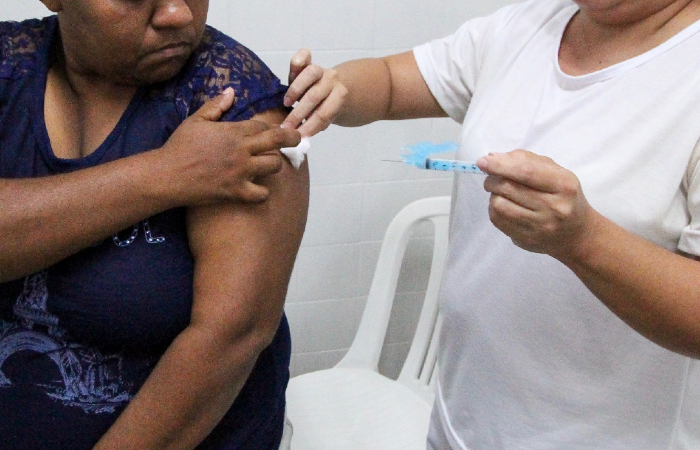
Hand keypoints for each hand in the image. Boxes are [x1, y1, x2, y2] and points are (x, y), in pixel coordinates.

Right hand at [161, 88, 300, 203]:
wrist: (166, 175)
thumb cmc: (179, 147)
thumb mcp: (195, 120)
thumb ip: (216, 106)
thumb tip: (231, 91)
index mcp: (233, 131)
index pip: (264, 125)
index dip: (271, 127)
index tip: (274, 130)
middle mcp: (241, 150)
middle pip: (278, 140)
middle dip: (292, 137)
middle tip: (298, 139)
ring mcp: (240, 172)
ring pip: (274, 166)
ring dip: (275, 164)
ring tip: (269, 165)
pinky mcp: (236, 192)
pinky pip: (262, 194)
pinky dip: (262, 193)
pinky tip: (257, 189)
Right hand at [281, 49, 346, 136]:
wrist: (332, 89)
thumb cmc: (324, 107)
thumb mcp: (324, 118)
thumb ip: (316, 124)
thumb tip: (302, 138)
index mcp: (339, 96)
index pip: (324, 114)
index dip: (310, 127)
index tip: (298, 136)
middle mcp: (332, 80)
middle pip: (314, 96)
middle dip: (298, 114)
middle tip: (286, 127)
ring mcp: (321, 69)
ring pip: (310, 73)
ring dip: (296, 90)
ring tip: (286, 104)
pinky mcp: (308, 62)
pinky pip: (303, 56)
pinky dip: (298, 60)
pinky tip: (291, 72)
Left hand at [476, 150, 595, 258]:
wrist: (577, 234)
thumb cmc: (563, 196)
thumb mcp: (556, 172)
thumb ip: (526, 160)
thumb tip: (493, 156)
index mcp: (564, 185)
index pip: (526, 172)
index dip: (500, 165)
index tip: (482, 161)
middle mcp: (554, 207)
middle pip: (508, 188)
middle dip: (492, 179)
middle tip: (491, 177)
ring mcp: (540, 227)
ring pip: (499, 205)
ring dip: (493, 195)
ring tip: (500, 192)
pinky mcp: (527, 240)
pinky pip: (497, 220)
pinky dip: (494, 209)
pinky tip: (504, 206)